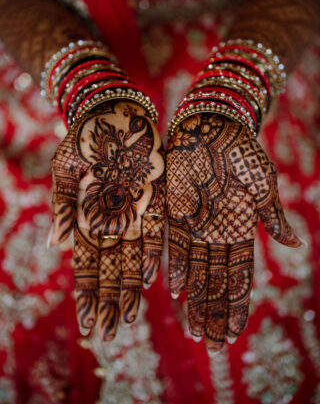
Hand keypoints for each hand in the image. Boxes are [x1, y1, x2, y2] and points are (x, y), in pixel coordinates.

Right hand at [50, 101, 164, 340]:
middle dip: (109, 300)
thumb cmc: (83, 139)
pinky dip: (153, 253)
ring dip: (130, 287)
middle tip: (110, 334)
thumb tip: (58, 245)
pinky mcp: (156, 198)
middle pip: (111, 268)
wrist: (113, 112)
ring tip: (130, 317)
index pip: (87, 264)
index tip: (88, 323)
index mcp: (87, 216)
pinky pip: (156, 230)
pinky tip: (152, 278)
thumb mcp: (65, 170)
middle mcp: (112, 220)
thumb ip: (63, 206)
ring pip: (133, 256)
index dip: (87, 293)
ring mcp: (134, 211)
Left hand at [166, 113, 301, 351]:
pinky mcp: (175, 210)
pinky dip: (178, 264)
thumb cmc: (243, 152)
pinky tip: (177, 289)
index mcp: (241, 229)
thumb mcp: (263, 184)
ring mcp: (196, 224)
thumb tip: (293, 245)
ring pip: (196, 270)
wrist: (214, 124)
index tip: (234, 333)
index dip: (237, 305)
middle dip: (215, 313)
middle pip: (216, 281)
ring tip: (195, 330)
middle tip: (212, 345)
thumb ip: (272, 216)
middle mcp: (217, 233)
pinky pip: (176, 243)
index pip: (240, 276)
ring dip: (196, 299)